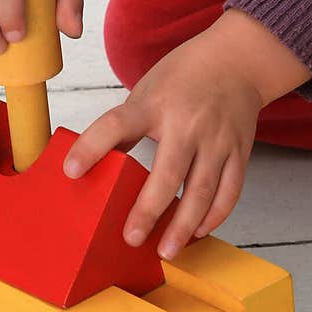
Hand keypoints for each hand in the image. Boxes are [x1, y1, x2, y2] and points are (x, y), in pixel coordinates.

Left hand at [63, 8, 310, 258]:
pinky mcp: (239, 152)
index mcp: (155, 104)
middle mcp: (188, 122)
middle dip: (148, 210)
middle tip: (131, 238)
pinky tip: (197, 232)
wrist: (238, 61)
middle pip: (168, 172)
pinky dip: (214, 216)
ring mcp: (218, 139)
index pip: (116, 124)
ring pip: (203, 190)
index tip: (71, 171)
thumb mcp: (147, 91)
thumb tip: (96, 165)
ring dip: (184, 225)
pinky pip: (229, 191)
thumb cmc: (185, 77)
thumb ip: (127, 126)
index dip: (92, 147)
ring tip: (166, 250)